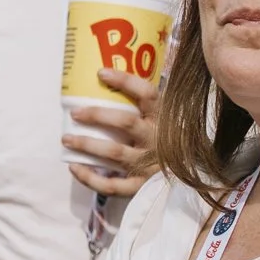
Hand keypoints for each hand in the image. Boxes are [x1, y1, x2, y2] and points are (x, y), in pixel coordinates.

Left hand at [68, 67, 158, 196]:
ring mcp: (149, 164)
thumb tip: (109, 79)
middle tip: (75, 113)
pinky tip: (74, 167)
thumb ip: (145, 106)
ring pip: (114, 153)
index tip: (101, 73)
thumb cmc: (170, 143)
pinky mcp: (141, 186)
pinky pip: (112, 185)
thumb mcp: (166, 121)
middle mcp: (157, 139)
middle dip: (97, 115)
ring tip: (66, 139)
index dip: (125, 81)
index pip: (147, 94)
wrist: (193, 178)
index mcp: (164, 118)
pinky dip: (90, 178)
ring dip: (87, 145)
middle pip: (126, 123)